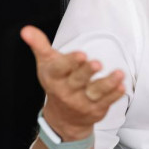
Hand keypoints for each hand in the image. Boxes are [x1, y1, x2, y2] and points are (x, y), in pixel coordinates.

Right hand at [20, 25, 124, 140]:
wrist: (64, 118)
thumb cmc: (57, 83)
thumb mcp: (47, 64)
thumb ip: (39, 45)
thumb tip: (26, 29)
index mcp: (54, 78)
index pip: (60, 69)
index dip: (70, 62)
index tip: (81, 54)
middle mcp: (67, 91)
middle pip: (78, 80)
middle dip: (87, 72)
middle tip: (97, 63)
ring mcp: (82, 102)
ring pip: (95, 92)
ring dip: (107, 83)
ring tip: (119, 74)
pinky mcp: (96, 109)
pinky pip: (106, 101)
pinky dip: (114, 95)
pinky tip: (122, 86)